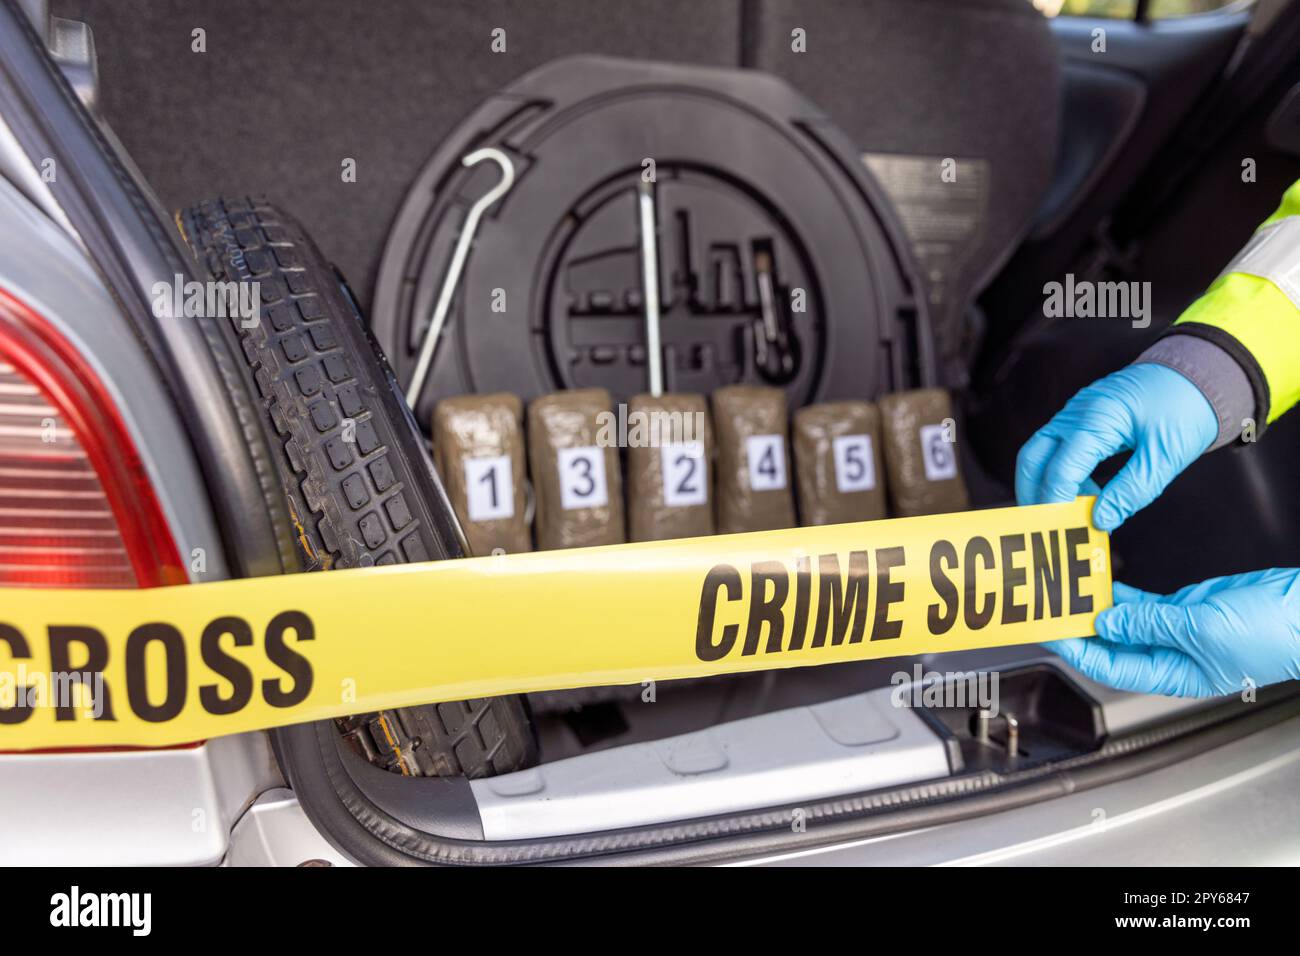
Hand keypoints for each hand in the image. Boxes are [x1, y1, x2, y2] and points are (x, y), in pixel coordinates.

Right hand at [1016, 363, 1216, 530]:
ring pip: (1040, 453)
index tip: (1062, 532)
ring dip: (1046, 485)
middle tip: (1044, 526)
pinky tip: (1087, 492)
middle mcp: (1076, 413)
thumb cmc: (1186, 408)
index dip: (1057, 504)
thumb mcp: (1165, 457)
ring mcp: (1074, 413)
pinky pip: (1057, 448)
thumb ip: (1131, 491)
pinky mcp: (1080, 417)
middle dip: (1032, 494)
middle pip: (1032, 458)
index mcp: (1097, 419)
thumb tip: (1100, 520)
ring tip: (1073, 513)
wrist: (1198, 371)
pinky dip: (1063, 473)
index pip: (1061, 469)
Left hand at [1051, 570, 1299, 696]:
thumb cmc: (1272, 634)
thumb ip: (1150, 624)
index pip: (1111, 668)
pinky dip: (1123, 595)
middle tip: (1054, 610)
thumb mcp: (1202, 628)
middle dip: (1082, 630)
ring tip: (1071, 593)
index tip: (1053, 635)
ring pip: (1126, 623)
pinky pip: (1144, 605)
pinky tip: (1102, 583)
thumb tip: (1107, 622)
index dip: (1079, 653)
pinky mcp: (1187, 609)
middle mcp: (1171, 656)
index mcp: (1174, 674)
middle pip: (1113, 646)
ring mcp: (1178, 632)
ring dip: (1099, 609)